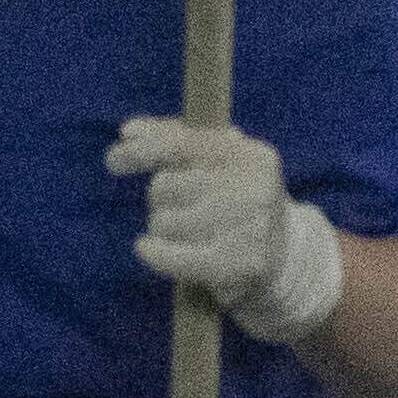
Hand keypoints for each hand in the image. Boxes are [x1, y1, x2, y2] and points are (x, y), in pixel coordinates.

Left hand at [107, 114, 346, 346]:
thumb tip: (129, 132)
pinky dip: (155, 253)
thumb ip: (172, 138)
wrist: (285, 258)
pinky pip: (172, 256)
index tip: (113, 162)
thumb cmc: (237, 201)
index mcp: (248, 154)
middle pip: (165, 186)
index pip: (181, 144)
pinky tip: (150, 250)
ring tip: (189, 234)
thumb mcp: (216, 161)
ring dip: (164, 230)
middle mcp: (253, 187)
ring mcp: (249, 228)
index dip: (142, 152)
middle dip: (163, 200)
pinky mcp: (239, 264)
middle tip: (186, 210)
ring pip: (163, 222)